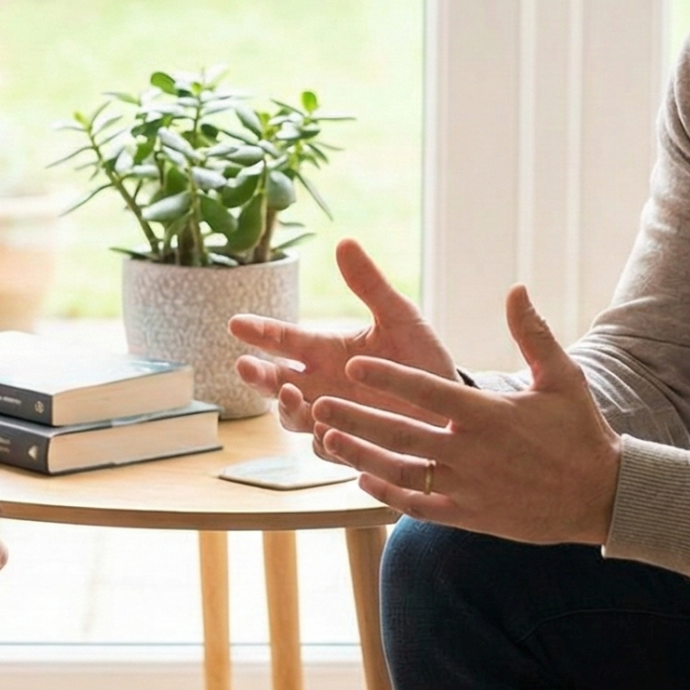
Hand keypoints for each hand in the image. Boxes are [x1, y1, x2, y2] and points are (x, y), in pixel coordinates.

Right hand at [230, 238, 457, 442]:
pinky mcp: (353, 446)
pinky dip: (324, 440)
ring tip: (292, 394)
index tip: (236, 323)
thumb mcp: (400, 317)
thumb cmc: (422, 358)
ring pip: (294, 418)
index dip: (260, 332)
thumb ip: (370, 285)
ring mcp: (334, 419)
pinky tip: (327, 431)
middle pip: (276, 383)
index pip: (284, 340)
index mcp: (326, 352)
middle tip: (245, 365)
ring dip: (287, 407)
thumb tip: (344, 241)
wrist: (453, 404)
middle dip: (258, 376)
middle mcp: (321, 386)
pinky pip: (329, 448)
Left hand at [310, 285, 621, 545]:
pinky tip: (362, 480)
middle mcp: (471, 452)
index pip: (428, 393)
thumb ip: (532, 333)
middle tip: (317, 402)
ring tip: (326, 438)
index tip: (354, 365)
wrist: (602, 496)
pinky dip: (388, 495)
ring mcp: (468, 487)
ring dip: (361, 455)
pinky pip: (420, 506)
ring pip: (402, 471)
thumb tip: (516, 288)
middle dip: (357, 417)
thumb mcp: (561, 377)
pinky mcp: (470, 515)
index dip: (388, 379)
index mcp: (488, 415)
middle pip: (402, 433)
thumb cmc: (580, 431)